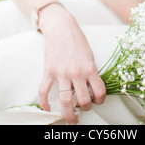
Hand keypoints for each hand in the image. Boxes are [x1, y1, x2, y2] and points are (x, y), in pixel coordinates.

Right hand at [37, 4, 105, 124]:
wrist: (61, 27)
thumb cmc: (76, 39)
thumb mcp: (89, 55)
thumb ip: (90, 71)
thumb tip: (91, 87)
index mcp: (90, 67)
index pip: (100, 92)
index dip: (100, 100)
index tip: (97, 100)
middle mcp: (77, 72)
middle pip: (83, 100)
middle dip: (84, 109)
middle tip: (82, 110)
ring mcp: (62, 72)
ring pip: (66, 101)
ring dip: (68, 114)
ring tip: (70, 119)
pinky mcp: (49, 70)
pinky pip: (44, 91)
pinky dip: (44, 103)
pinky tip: (47, 108)